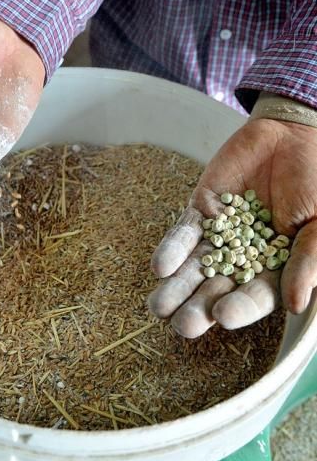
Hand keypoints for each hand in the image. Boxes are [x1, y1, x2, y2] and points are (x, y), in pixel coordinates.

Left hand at [148, 115, 316, 337]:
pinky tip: (160, 267)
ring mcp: (219, 235)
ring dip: (177, 287)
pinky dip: (172, 249)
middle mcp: (243, 258)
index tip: (223, 317)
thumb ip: (308, 260)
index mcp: (276, 269)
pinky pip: (184, 233)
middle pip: (218, 289)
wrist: (293, 134)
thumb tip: (295, 304)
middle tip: (182, 326)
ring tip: (158, 307)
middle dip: (199, 308)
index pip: (256, 296)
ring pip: (195, 266)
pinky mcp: (201, 211)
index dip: (241, 308)